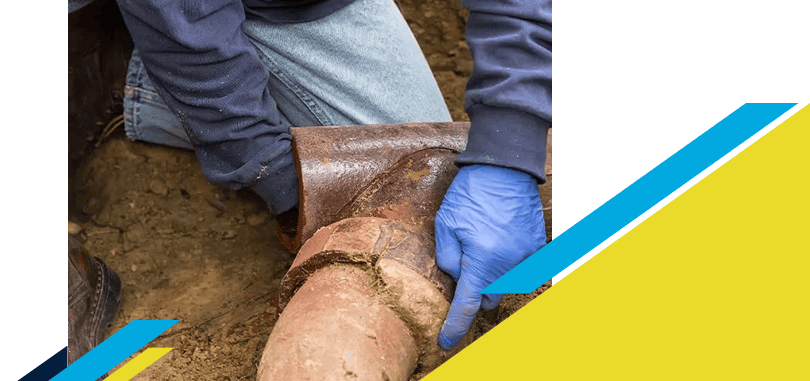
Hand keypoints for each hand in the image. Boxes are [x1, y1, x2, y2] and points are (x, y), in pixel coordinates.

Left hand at [435, 164, 545, 349]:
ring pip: (506, 285)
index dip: (454, 328)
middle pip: (489, 298)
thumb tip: (456, 279)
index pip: (466, 306)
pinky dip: (510, 264)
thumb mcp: (445, 222)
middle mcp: (508, 263)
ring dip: (494, 277)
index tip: (447, 343)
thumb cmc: (471, 192)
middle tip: (467, 265)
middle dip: (476, 291)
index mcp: (481, 260)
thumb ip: (448, 258)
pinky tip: (501, 241)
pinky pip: (523, 269)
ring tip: (485, 246)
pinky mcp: (538, 247)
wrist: (505, 167)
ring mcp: (526, 256)